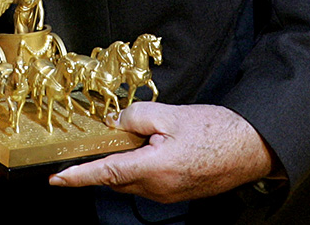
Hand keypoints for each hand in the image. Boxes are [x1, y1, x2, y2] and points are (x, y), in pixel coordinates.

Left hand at [49, 102, 278, 203]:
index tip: (57, 179)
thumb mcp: (171, 114)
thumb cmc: (217, 131)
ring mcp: (168, 194)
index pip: (105, 174)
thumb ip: (135, 116)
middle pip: (115, 179)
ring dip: (122, 164)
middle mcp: (158, 189)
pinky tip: (148, 149)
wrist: (252, 148)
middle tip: (93, 144)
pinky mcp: (177, 193)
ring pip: (130, 181)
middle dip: (101, 164)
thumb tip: (114, 123)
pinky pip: (146, 182)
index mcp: (154, 169)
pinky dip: (138, 167)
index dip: (78, 177)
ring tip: (130, 140)